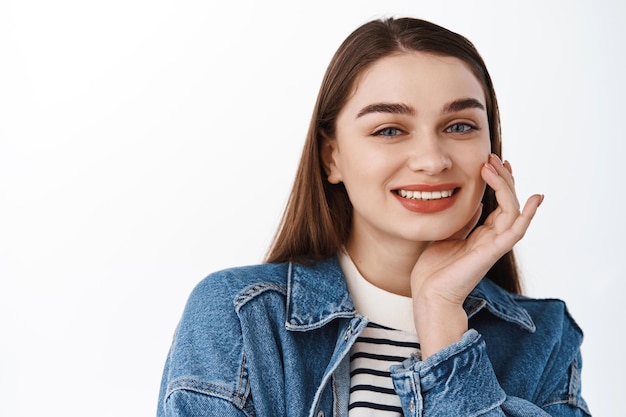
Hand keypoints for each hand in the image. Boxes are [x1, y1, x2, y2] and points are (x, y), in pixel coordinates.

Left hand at [411, 154, 542, 357]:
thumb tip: (471, 202)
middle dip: (503, 178)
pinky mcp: (492, 253)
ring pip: (513, 211)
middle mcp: (492, 238)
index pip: (499, 203)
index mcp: (482, 235)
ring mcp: (494, 245)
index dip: (499, 181)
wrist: (429, 295)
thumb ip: (462, 222)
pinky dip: (527, 215)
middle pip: (508, 203)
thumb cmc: (434, 270)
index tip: (492, 160)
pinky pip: (515, 232)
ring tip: (496, 166)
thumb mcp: (447, 236)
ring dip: (507, 186)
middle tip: (493, 157)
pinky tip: (535, 198)